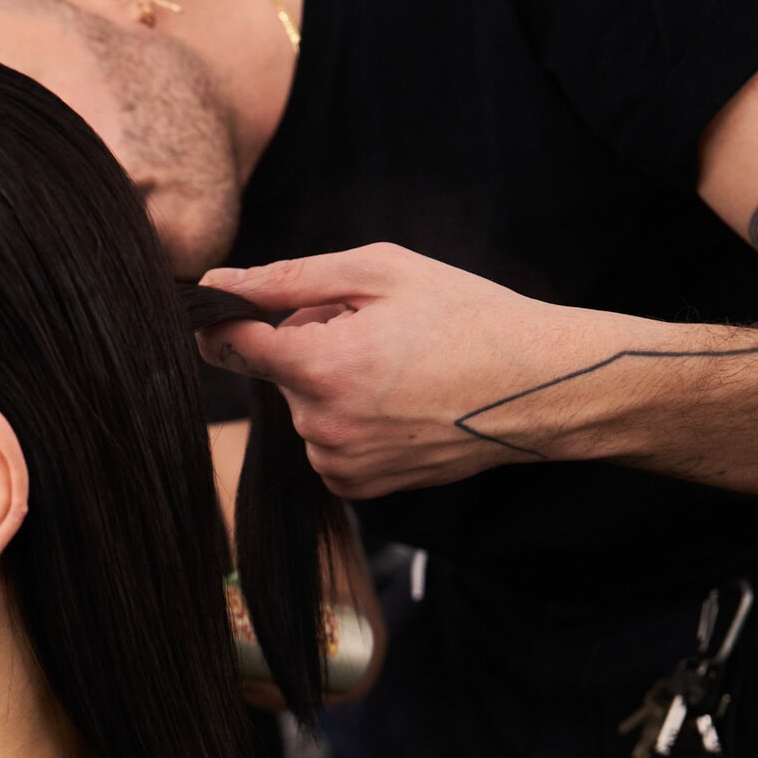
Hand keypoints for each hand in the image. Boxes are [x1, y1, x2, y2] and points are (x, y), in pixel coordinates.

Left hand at [197, 243, 629, 498]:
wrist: (539, 387)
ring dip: (329, 380)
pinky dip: (347, 417)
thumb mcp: (381, 273)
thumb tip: (217, 286)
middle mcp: (320, 425)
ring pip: (301, 405)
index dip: (226, 317)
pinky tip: (397, 401)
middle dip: (308, 340)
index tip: (230, 304)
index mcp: (321, 367)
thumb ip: (288, 280)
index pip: (229, 344)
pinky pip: (326, 440)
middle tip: (373, 326)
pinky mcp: (357, 485)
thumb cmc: (468, 318)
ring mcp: (339, 462)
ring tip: (396, 364)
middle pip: (276, 369)